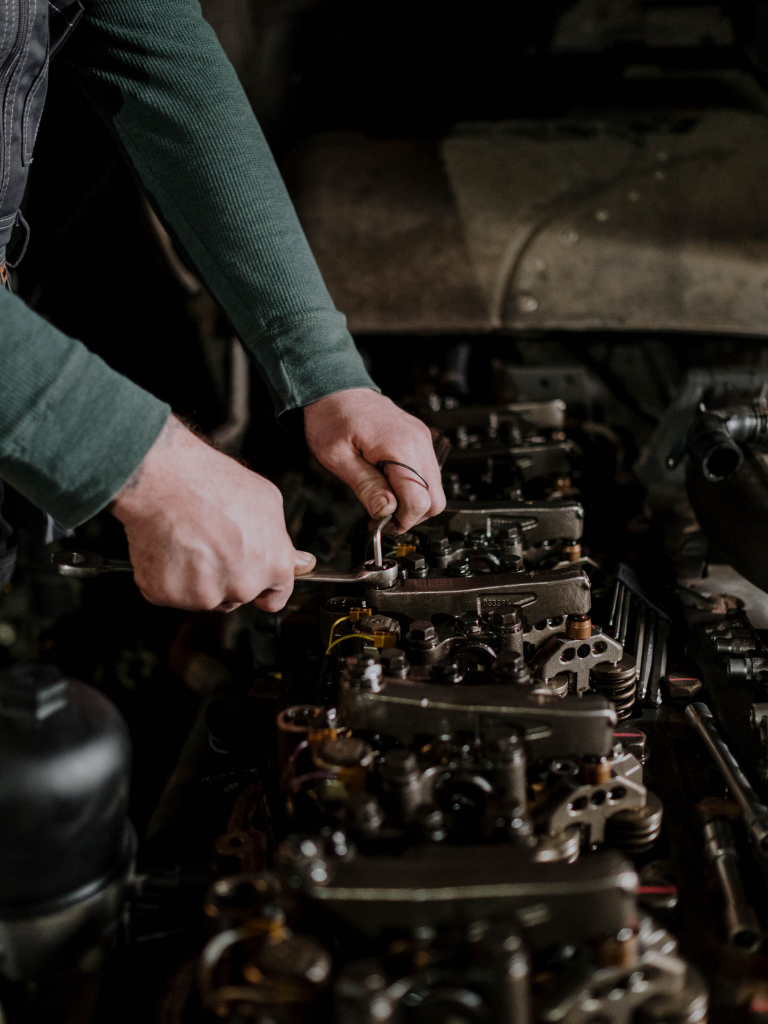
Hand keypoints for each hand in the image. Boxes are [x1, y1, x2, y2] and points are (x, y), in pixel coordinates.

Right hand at [110, 417, 314, 611]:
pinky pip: (171, 593)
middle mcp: (243, 586)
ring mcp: (204, 594)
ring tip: (189, 539)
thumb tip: (302, 561)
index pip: (275, 597)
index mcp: (273, 565)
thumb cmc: (212, 483)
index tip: (253, 578)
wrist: (162, 478)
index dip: (263, 586)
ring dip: (196, 577)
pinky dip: (167, 577)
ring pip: (203, 596)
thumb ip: (281, 540)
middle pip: (237, 595)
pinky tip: (170, 547)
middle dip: (228, 575)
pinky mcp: (168, 595)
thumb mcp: (266, 500)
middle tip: (212, 540)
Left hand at [304, 389, 445, 531]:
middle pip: (435, 499)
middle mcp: (418, 442)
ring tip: (383, 498)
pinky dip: (412, 487)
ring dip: (412, 501)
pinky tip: (389, 484)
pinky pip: (427, 474)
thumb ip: (366, 486)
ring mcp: (422, 440)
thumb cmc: (332, 418)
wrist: (337, 389)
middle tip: (384, 515)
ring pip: (434, 489)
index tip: (382, 523)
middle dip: (411, 515)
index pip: (420, 501)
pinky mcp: (419, 440)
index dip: (402, 520)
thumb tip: (386, 511)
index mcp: (400, 447)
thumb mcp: (337, 458)